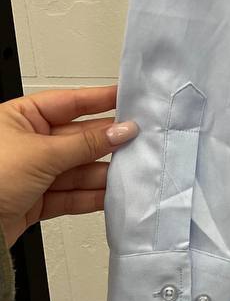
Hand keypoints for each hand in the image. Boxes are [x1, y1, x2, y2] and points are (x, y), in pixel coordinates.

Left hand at [0, 85, 138, 249]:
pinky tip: (110, 194)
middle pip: (77, 138)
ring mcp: (31, 173)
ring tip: (128, 172)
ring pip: (77, 169)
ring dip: (102, 173)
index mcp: (20, 118)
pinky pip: (70, 195)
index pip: (68, 102)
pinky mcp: (35, 201)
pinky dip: (90, 196)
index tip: (128, 99)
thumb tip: (120, 130)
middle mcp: (26, 143)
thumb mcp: (41, 153)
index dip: (99, 100)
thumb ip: (85, 143)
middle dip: (106, 142)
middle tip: (138, 141)